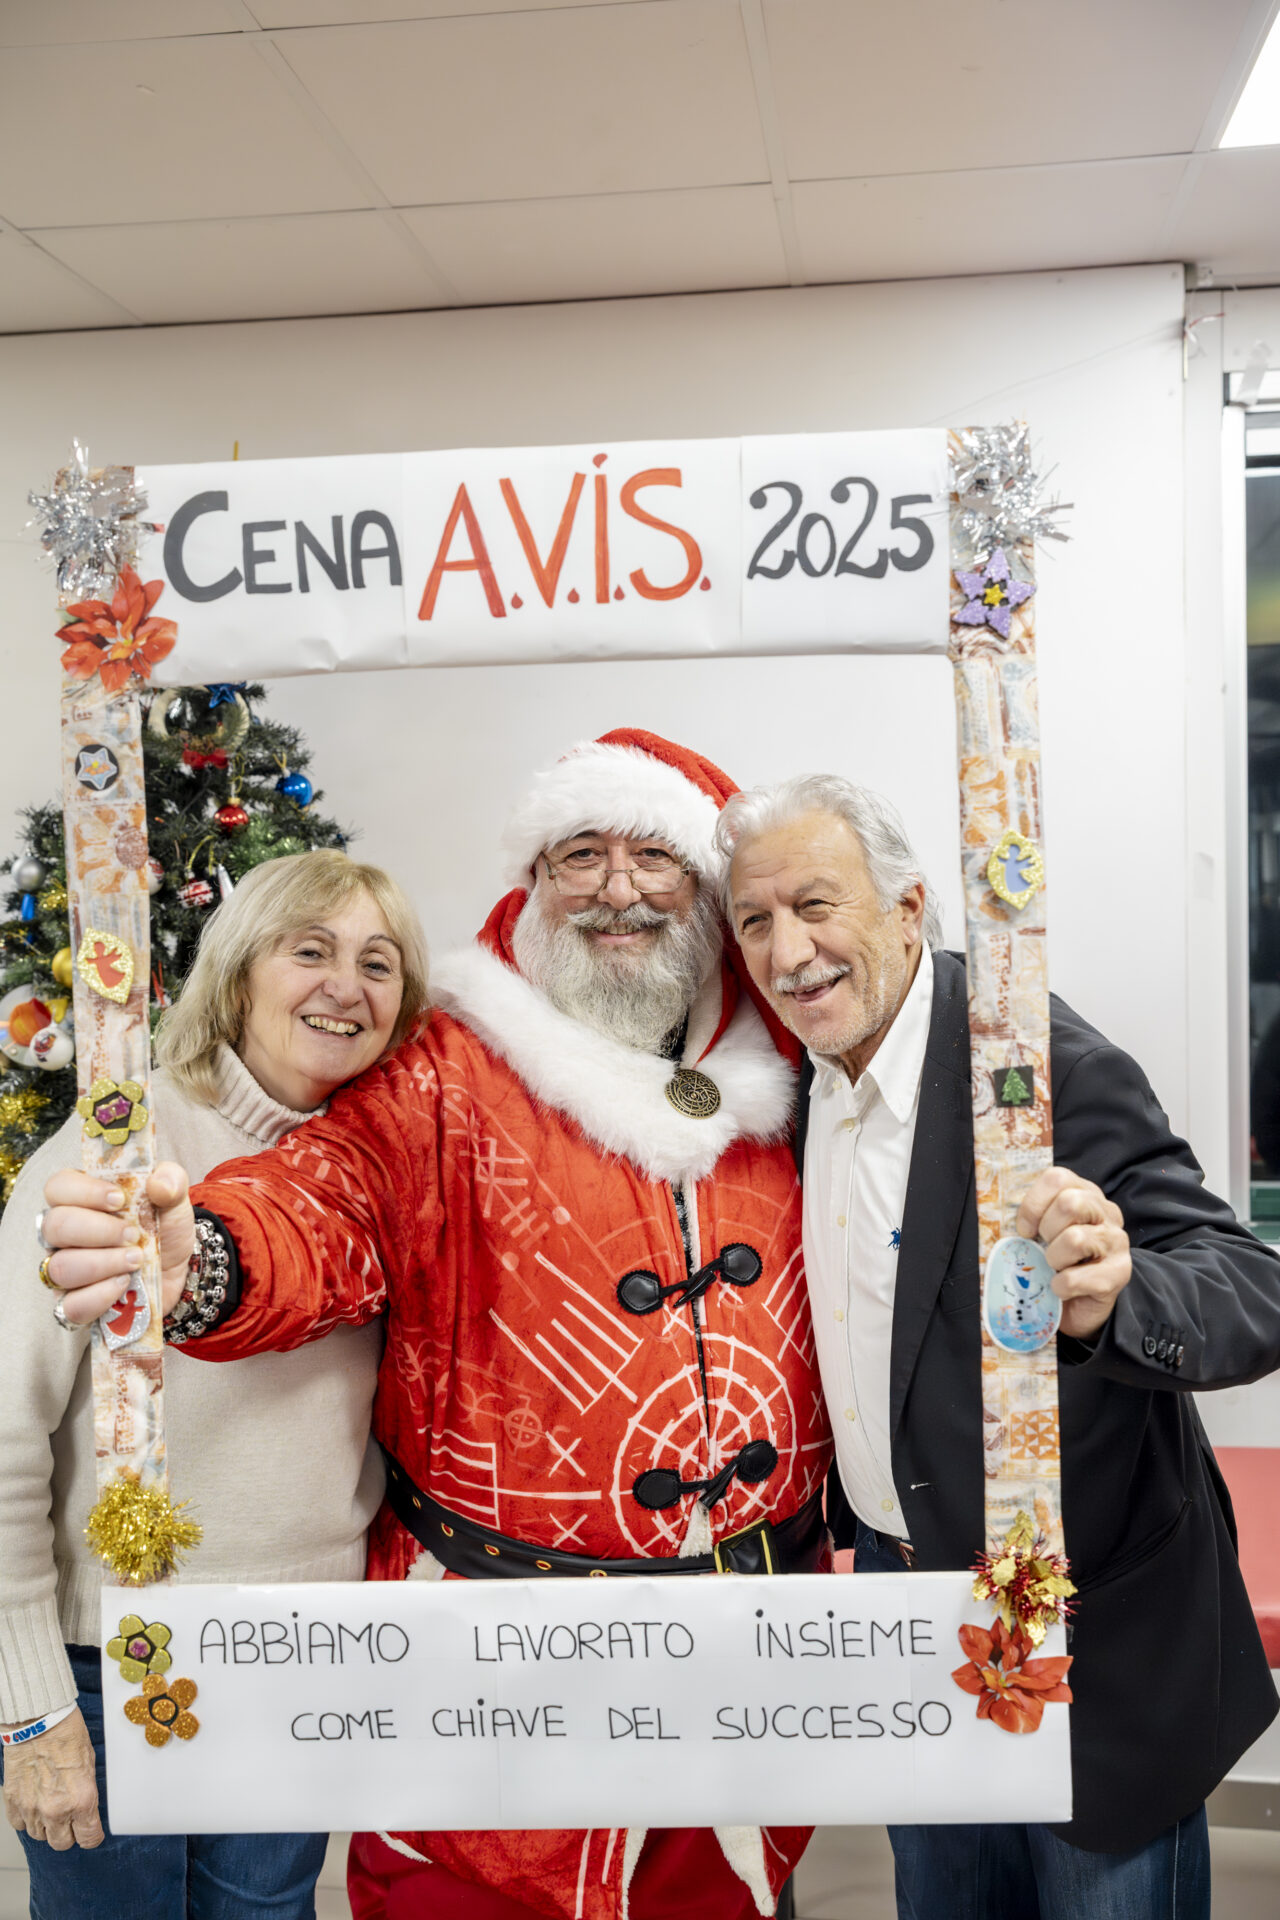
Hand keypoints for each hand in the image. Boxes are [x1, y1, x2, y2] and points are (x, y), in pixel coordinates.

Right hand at [2, 1708, 101, 1849]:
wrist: (39, 1720)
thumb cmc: (67, 1735)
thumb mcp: (89, 1764)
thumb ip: (86, 1794)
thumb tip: (86, 1812)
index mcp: (82, 1799)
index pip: (89, 1838)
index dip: (91, 1836)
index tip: (90, 1833)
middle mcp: (56, 1810)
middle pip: (62, 1844)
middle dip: (68, 1833)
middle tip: (70, 1819)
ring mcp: (32, 1808)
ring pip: (39, 1836)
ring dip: (46, 1825)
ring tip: (50, 1804)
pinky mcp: (13, 1802)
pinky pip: (20, 1825)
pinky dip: (27, 1817)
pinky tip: (33, 1801)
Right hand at [42, 1163, 194, 1324]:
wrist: (177, 1271)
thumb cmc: (163, 1229)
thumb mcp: (174, 1200)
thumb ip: (171, 1181)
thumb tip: (159, 1183)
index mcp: (80, 1199)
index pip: (58, 1187)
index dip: (84, 1192)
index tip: (119, 1199)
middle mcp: (63, 1235)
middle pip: (55, 1226)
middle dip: (99, 1231)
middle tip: (133, 1235)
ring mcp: (63, 1270)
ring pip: (60, 1267)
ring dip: (103, 1263)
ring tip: (136, 1260)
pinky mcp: (73, 1304)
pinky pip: (71, 1306)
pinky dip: (100, 1296)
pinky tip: (124, 1285)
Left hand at [1017, 1166, 1130, 1340]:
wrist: (1077, 1304)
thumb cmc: (1053, 1263)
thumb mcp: (1038, 1234)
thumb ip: (1027, 1219)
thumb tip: (997, 1217)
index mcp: (1085, 1193)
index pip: (1057, 1178)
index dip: (1033, 1204)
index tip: (1025, 1229)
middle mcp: (1106, 1212)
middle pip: (1070, 1203)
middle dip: (1047, 1230)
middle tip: (1045, 1247)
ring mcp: (1116, 1241)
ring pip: (1075, 1238)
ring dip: (1054, 1259)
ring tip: (1056, 1267)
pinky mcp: (1120, 1273)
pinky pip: (1076, 1278)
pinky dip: (1060, 1287)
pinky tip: (1062, 1288)